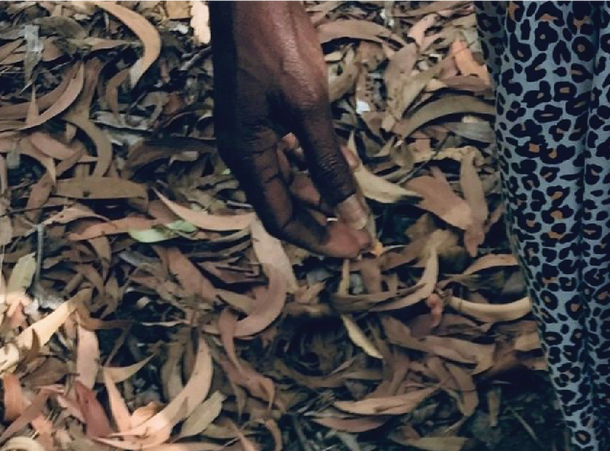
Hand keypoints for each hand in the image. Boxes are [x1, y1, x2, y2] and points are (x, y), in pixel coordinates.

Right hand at [209, 0, 368, 255]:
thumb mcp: (309, 109)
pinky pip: (292, 150)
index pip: (280, 219)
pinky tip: (349, 165)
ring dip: (324, 192)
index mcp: (245, 156)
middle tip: (364, 230)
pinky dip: (319, 162)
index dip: (318, 240)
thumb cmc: (276, 44)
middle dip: (325, 220)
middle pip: (286, 203)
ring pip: (291, 178)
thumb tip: (353, 216)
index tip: (356, 248)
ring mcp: (253, 130)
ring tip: (359, 200)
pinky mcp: (265, 112)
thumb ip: (329, 166)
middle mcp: (244, 150)